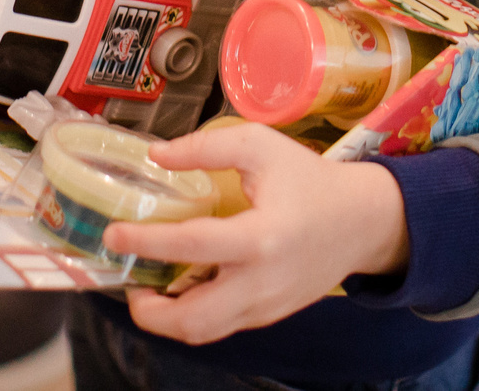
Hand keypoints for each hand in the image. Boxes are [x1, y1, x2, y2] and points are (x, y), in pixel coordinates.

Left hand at [110, 123, 408, 345]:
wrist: (363, 222)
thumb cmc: (311, 181)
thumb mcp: (261, 147)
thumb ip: (206, 147)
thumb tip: (157, 156)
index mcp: (260, 238)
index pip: (191, 247)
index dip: (146, 243)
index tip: (115, 235)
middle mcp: (261, 282)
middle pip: (193, 321)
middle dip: (148, 311)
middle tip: (129, 281)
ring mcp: (266, 306)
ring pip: (203, 333)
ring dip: (167, 317)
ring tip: (149, 286)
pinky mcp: (268, 315)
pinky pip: (221, 325)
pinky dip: (193, 313)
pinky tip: (183, 285)